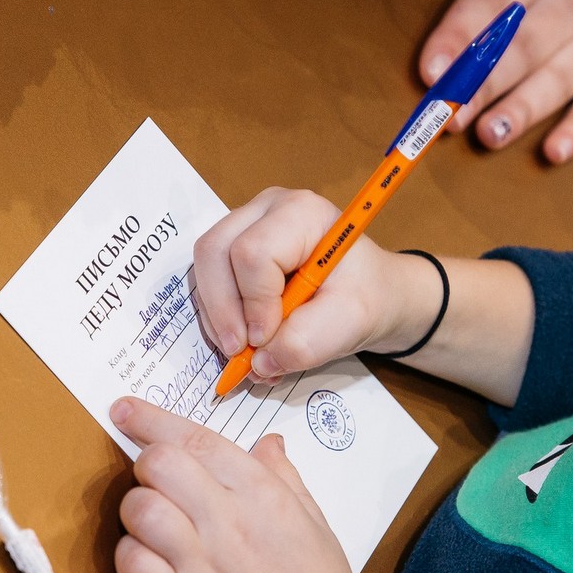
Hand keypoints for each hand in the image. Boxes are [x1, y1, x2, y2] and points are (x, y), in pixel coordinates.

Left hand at [111, 397, 398, 572]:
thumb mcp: (317, 527)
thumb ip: (286, 479)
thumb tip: (269, 444)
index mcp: (265, 495)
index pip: (197, 437)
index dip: (152, 418)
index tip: (126, 410)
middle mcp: (230, 521)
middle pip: (159, 462)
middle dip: (146, 464)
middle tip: (153, 482)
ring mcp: (201, 564)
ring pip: (138, 507)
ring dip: (136, 512)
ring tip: (154, 529)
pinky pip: (130, 562)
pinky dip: (129, 558)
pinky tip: (149, 566)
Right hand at [192, 187, 443, 380]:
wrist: (368, 293)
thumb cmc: (364, 298)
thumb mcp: (349, 324)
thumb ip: (304, 343)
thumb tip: (258, 363)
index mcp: (301, 213)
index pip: (253, 253)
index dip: (254, 302)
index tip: (268, 339)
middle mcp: (265, 209)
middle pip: (214, 252)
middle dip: (223, 310)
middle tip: (241, 353)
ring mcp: (244, 225)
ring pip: (203, 268)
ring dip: (218, 318)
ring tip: (247, 351)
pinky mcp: (232, 249)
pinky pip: (206, 282)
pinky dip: (219, 317)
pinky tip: (244, 339)